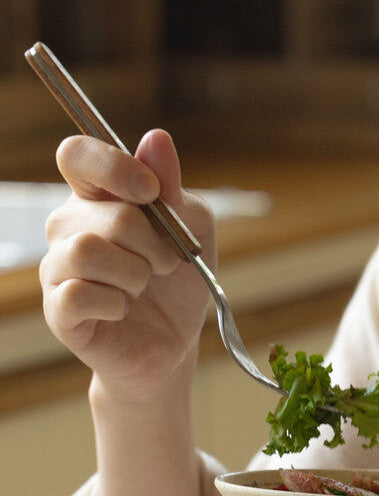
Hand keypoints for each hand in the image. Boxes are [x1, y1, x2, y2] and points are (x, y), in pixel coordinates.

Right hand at [40, 129, 214, 402]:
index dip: (113, 166)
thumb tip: (156, 139)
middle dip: (154, 244)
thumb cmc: (179, 285)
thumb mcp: (192, 233)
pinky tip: (124, 310)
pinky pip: (80, 294)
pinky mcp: (58, 309)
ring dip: (135, 274)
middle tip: (167, 265)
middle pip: (107, 214)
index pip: (78, 155)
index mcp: (97, 198)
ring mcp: (58, 268)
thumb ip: (173, 191)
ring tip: (143, 288)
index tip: (150, 191)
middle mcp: (68, 226)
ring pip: (89, 252)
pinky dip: (116, 303)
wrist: (174, 345)